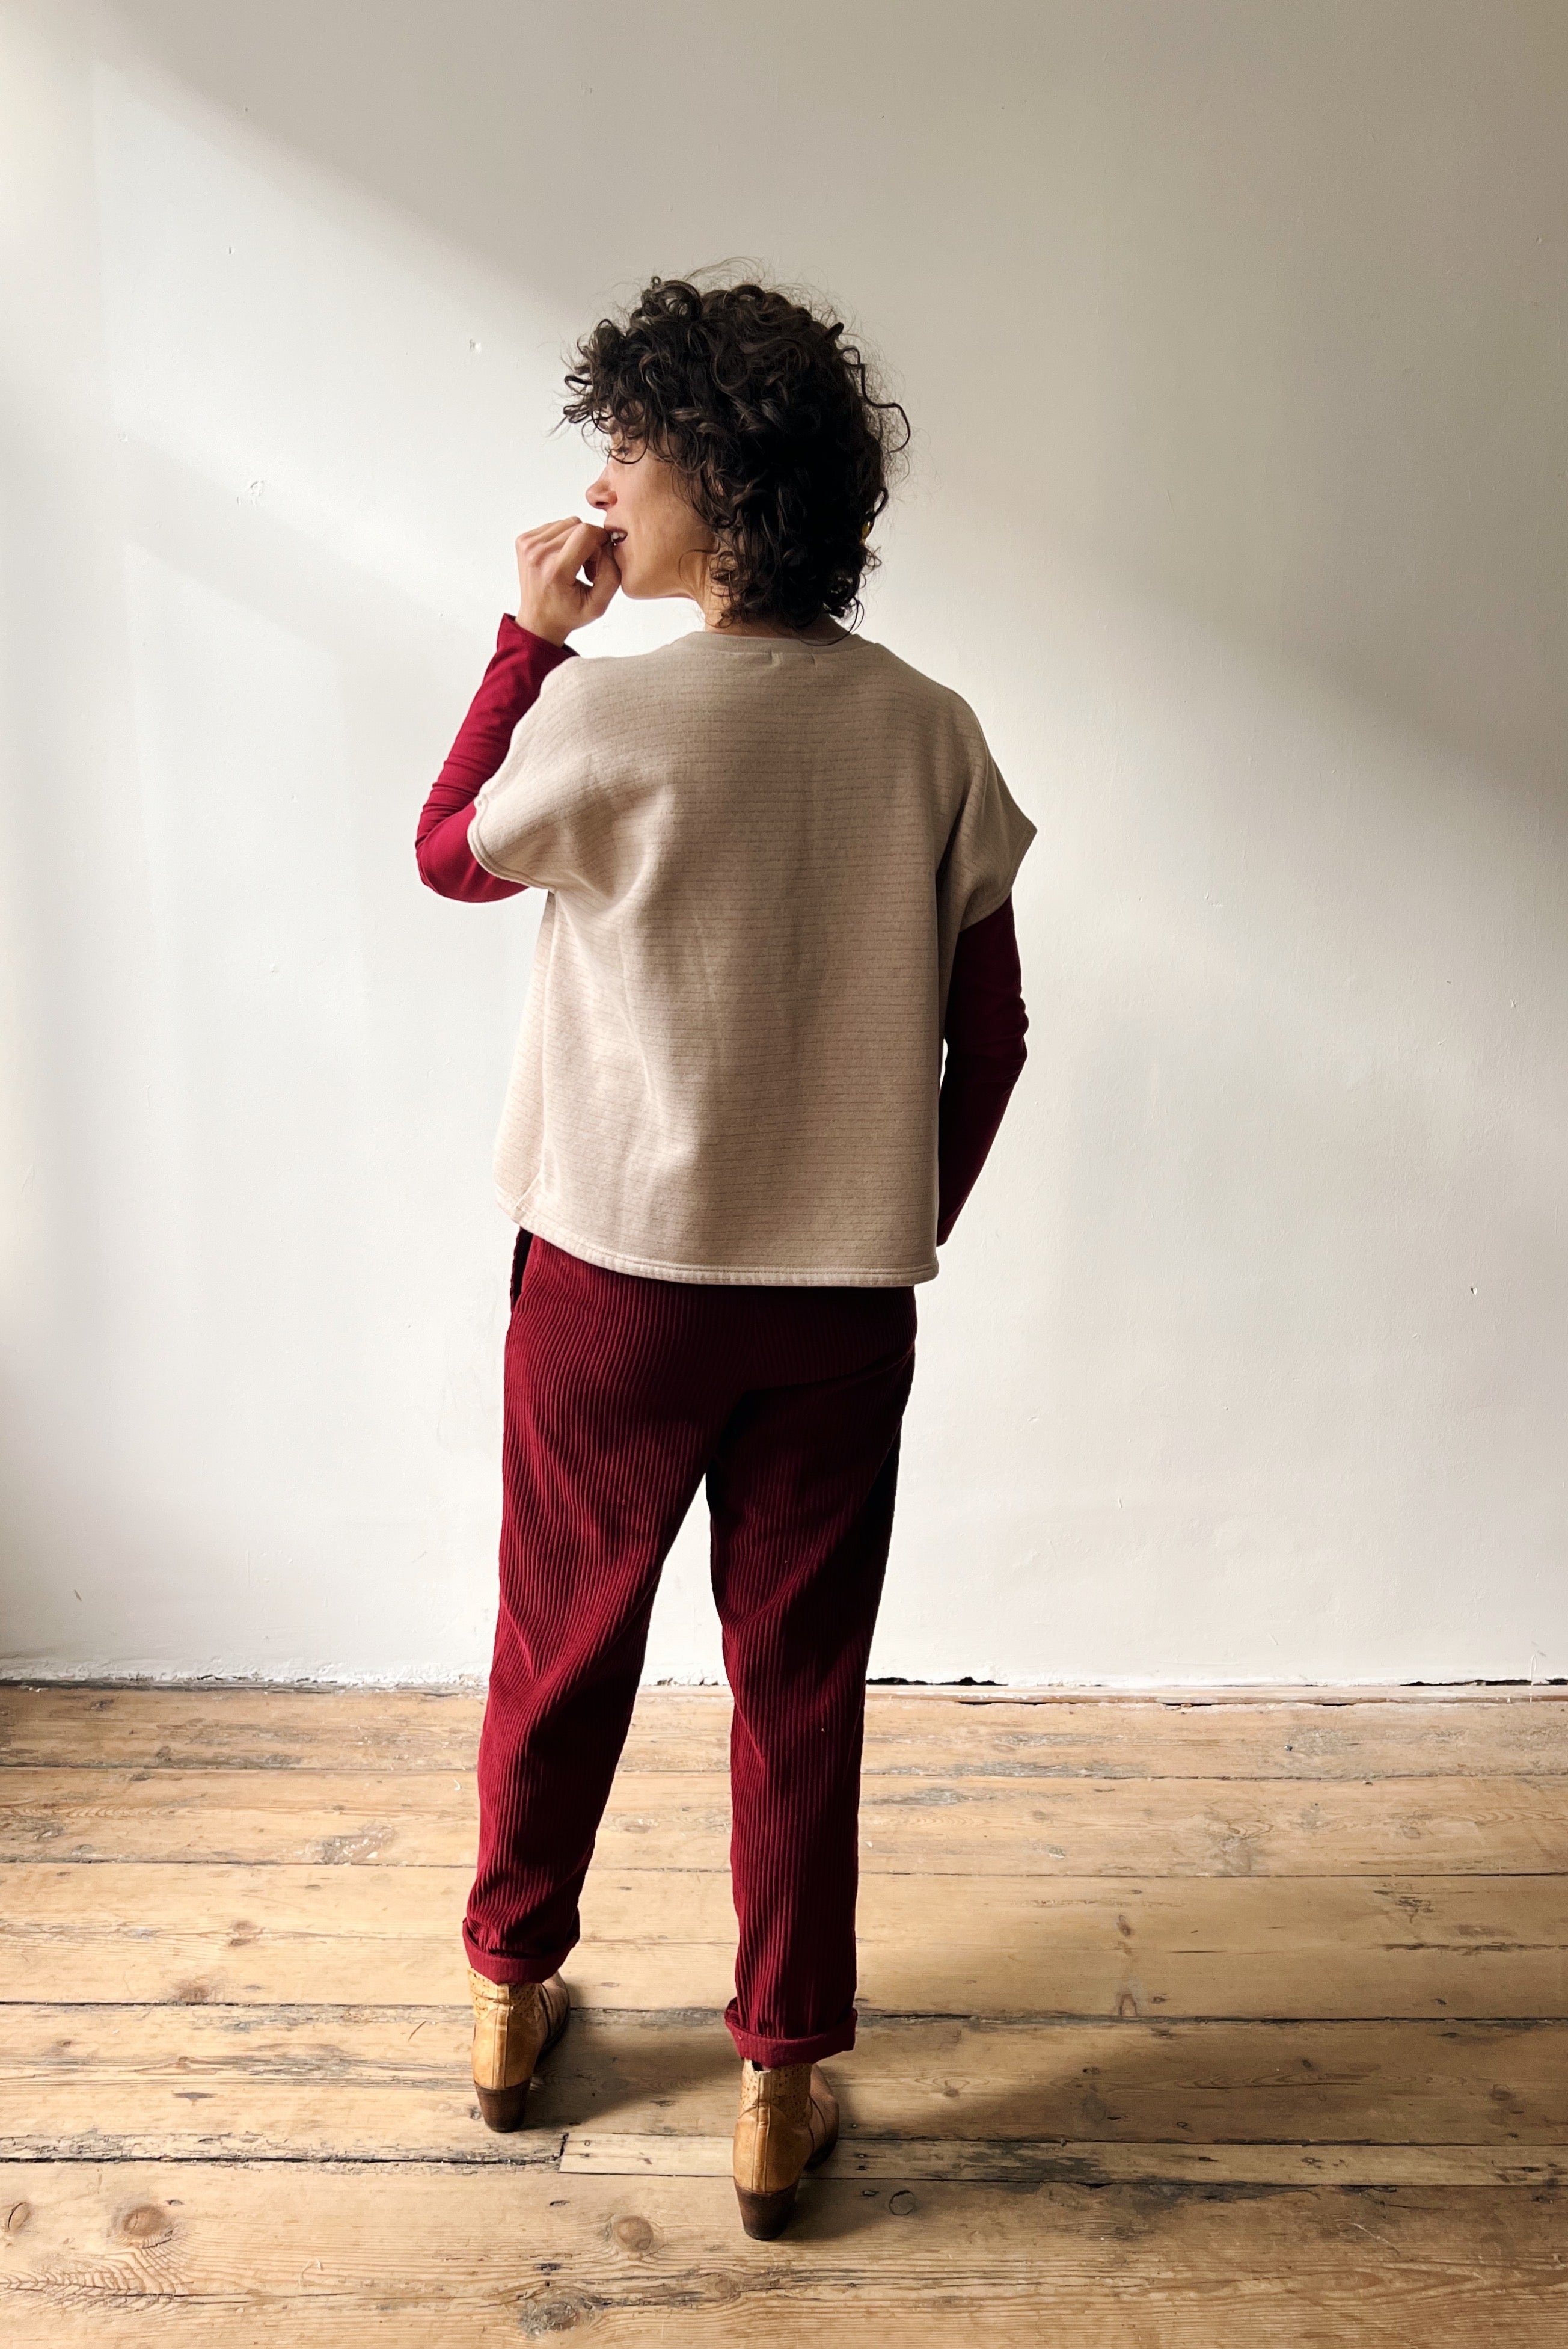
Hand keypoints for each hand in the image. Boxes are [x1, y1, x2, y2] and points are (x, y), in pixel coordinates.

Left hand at [513, 518, 620, 644]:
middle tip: (587, 566)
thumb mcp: (598, 605)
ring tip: (574, 563)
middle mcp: (538, 554)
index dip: (601, 539)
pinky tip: (562, 558)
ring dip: (576, 540)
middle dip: (590, 542)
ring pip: (567, 524)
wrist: (538, 620)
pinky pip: (554, 526)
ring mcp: (528, 546)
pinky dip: (563, 539)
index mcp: (556, 571)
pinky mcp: (524, 541)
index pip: (586, 533)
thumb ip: (611, 574)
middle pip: (577, 526)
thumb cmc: (566, 614)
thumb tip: (610, 544)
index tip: (601, 556)